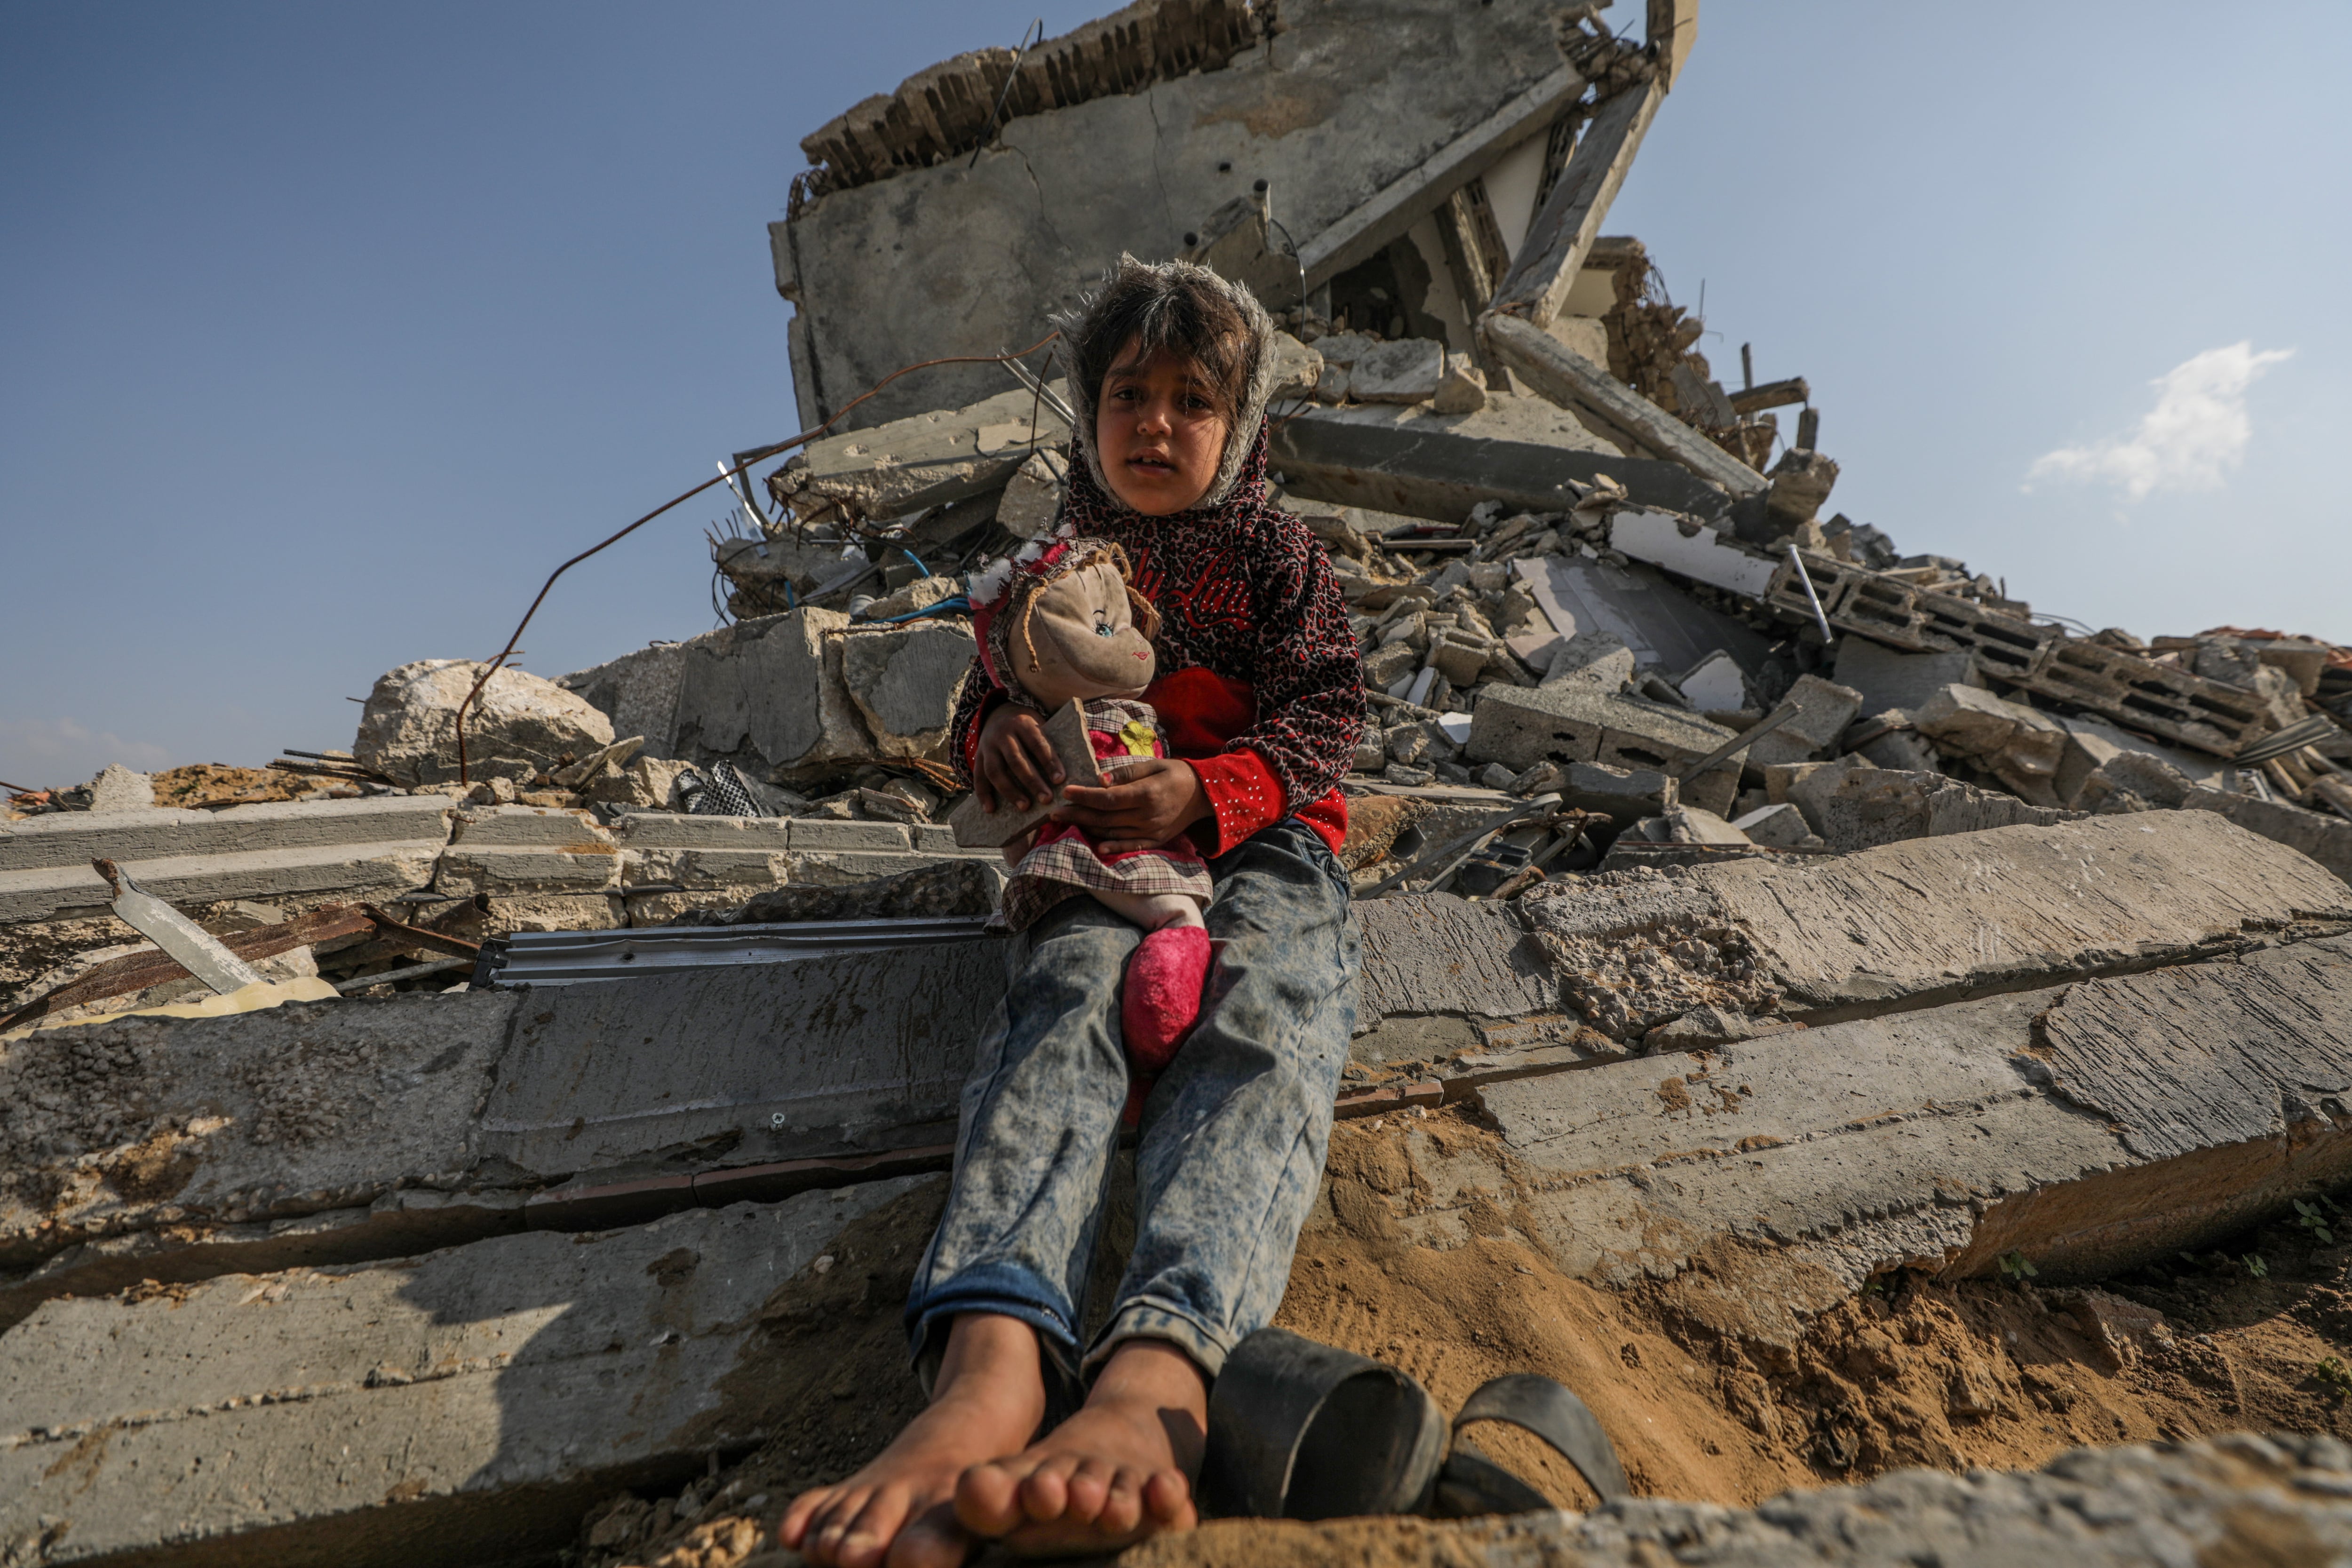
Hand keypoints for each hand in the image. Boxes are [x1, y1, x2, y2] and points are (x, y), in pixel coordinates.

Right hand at [974, 703, 1063, 813]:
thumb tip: (1066, 774)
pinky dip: (983, 794)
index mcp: (1022, 724)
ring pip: (995, 771)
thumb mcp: (1038, 725)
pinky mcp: (977, 757)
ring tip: (1025, 807)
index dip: (1049, 762)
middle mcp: (1003, 734)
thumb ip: (1048, 744)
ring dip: (1010, 791)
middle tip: (1046, 799)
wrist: (998, 714)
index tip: (1060, 780)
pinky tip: (991, 809)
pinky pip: (978, 777)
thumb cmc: (1026, 727)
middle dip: (1032, 781)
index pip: (1038, 744)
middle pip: (1016, 760)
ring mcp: (987, 746)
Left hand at [1052, 756, 1209, 852]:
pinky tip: (1096, 846)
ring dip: (1087, 828)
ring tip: (1066, 822)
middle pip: (1104, 818)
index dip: (1084, 796)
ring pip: (1112, 832)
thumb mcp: (1152, 765)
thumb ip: (1125, 773)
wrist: (1203, 794)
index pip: (1107, 798)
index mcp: (1145, 794)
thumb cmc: (1175, 774)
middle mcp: (1146, 816)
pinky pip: (1130, 846)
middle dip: (1076, 814)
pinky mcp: (1155, 841)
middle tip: (1053, 812)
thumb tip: (1099, 779)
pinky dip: (1113, 847)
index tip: (1065, 792)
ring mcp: (1151, 831)